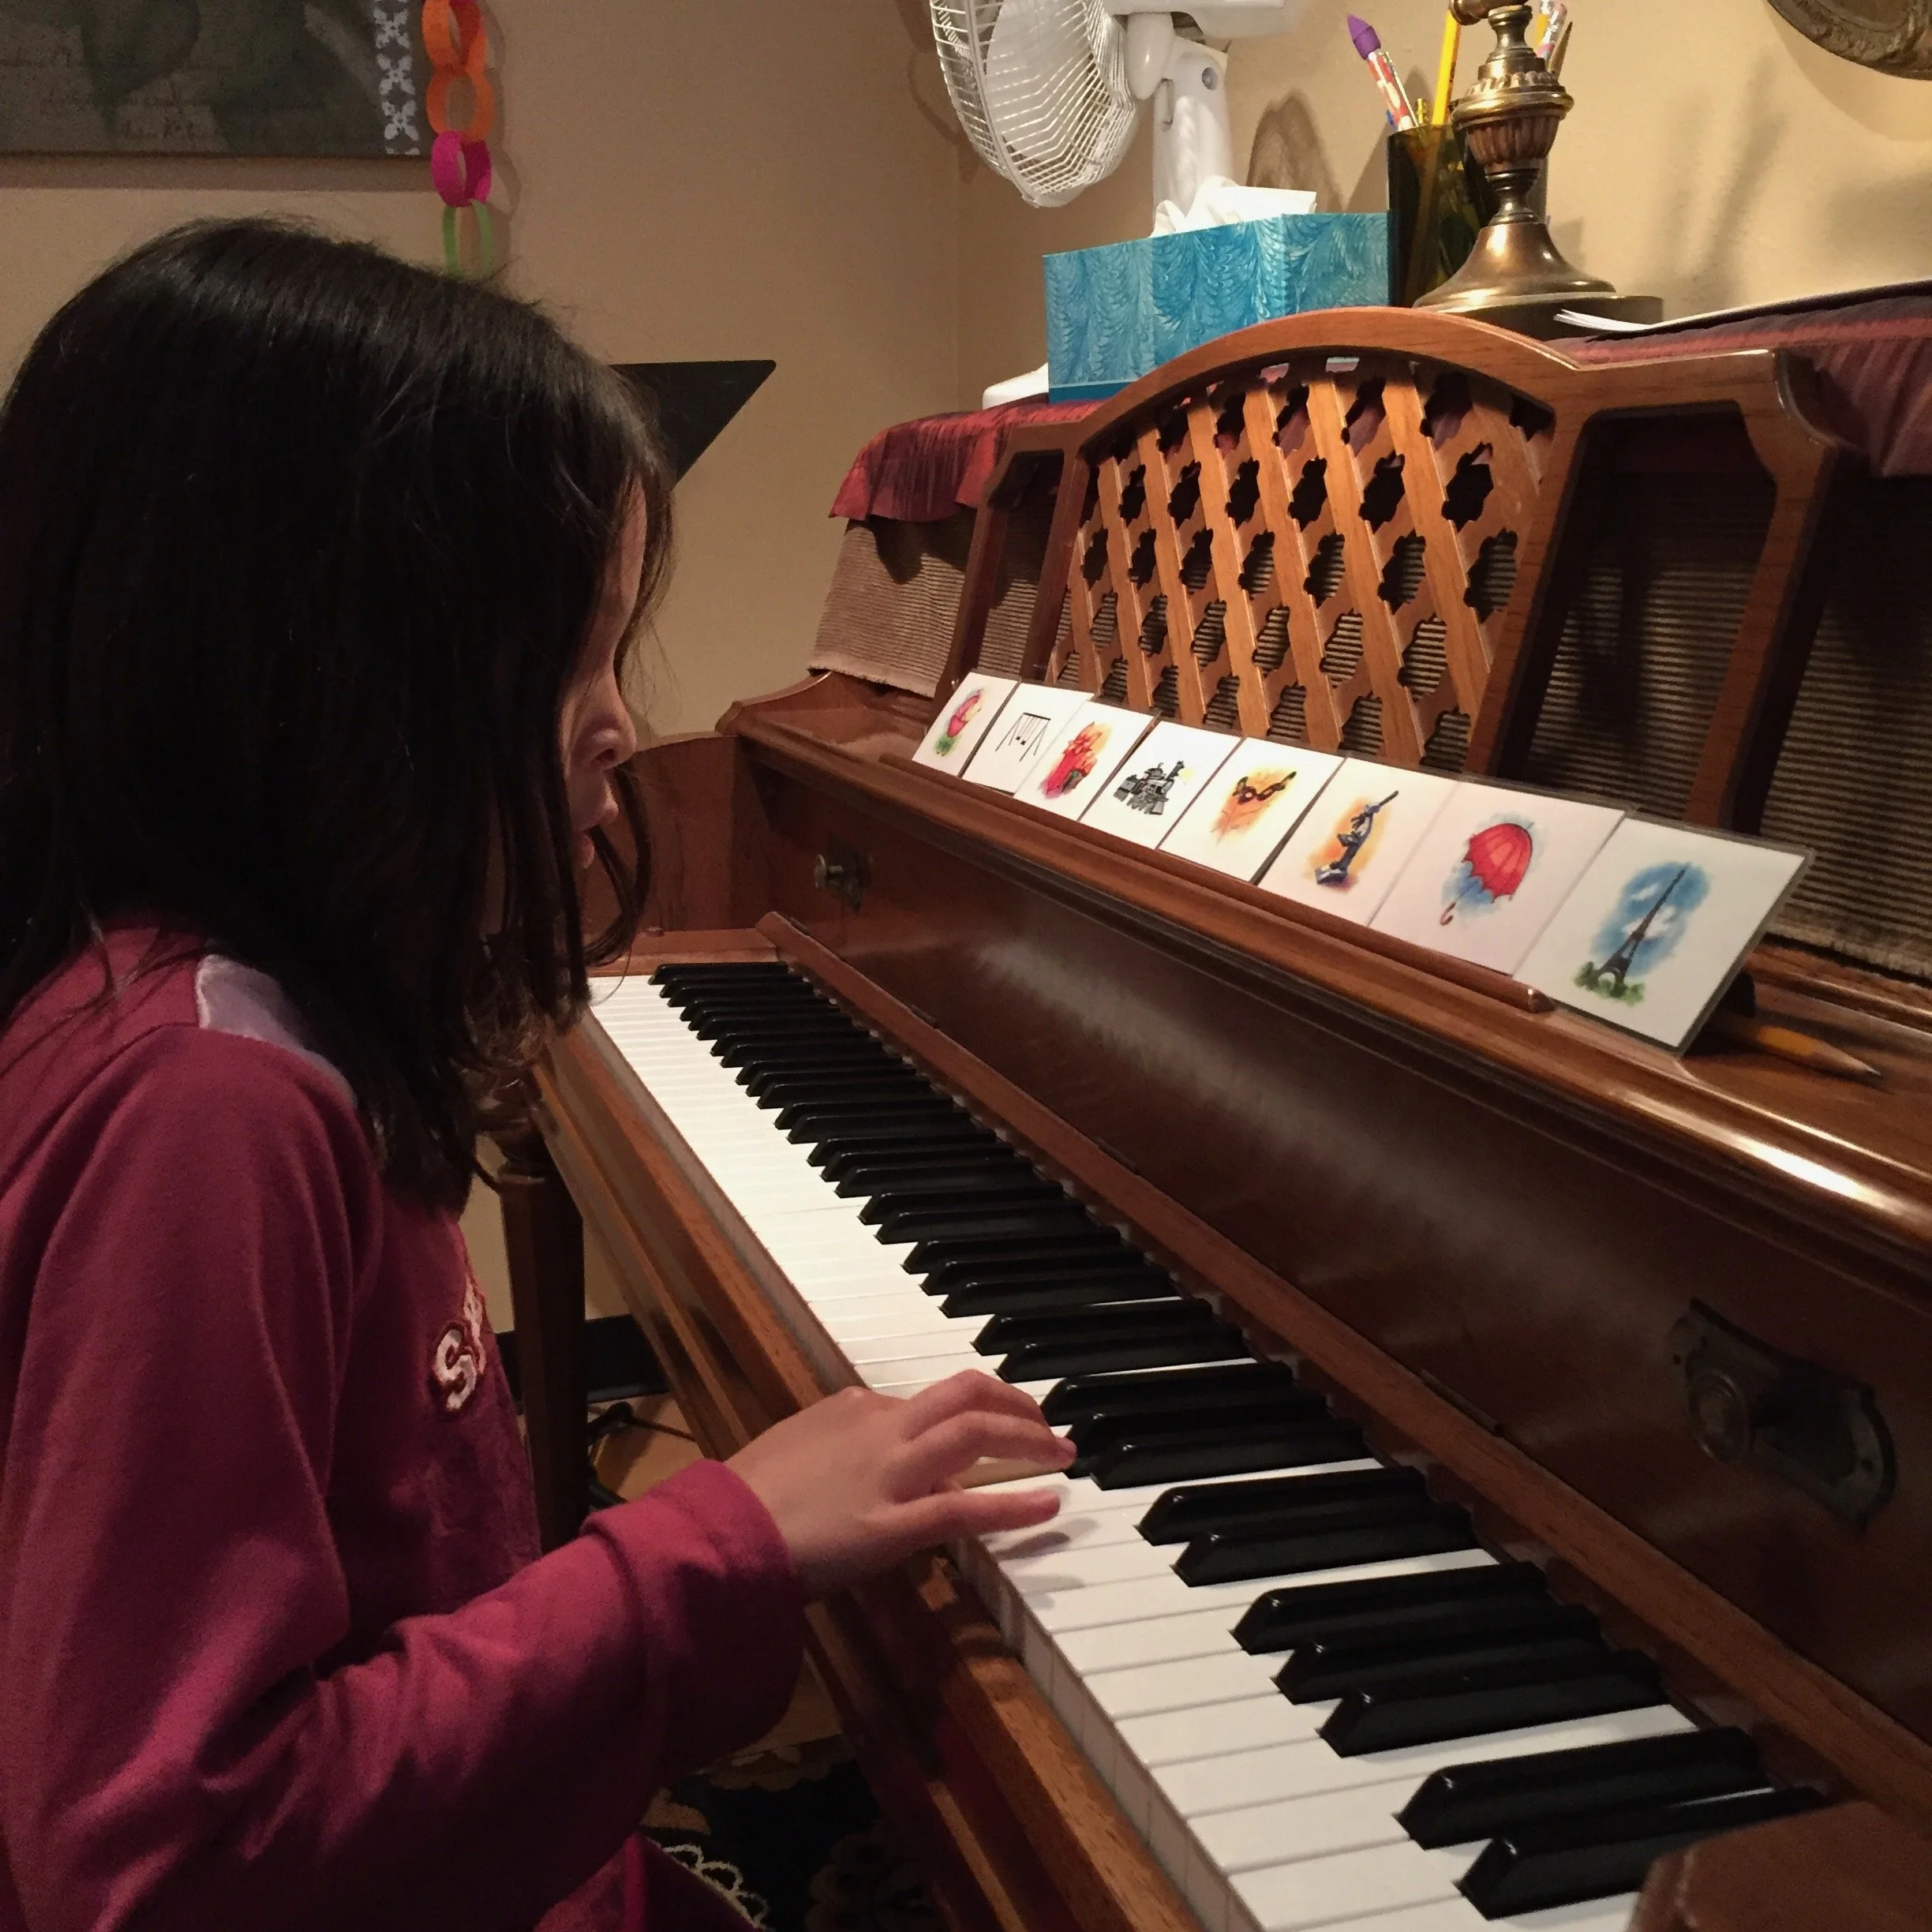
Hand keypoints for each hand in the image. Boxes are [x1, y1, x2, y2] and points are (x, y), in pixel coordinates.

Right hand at [726, 1370, 1073, 1595]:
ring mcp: (890, 1473)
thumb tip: (873, 1464)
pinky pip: (967, 1507)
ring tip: (1061, 1452)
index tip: (990, 1427)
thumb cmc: (744, 1500)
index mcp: (853, 1407)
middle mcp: (879, 1427)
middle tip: (1046, 1423)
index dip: (969, 1410)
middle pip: (966, 1393)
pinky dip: (1015, 1502)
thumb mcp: (794, 1453)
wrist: (719, 1533)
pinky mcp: (894, 1524)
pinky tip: (1048, 1502)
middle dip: (1015, 1404)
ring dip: (1029, 1438)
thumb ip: (839, 1449)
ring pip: (976, 1432)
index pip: (927, 1399)